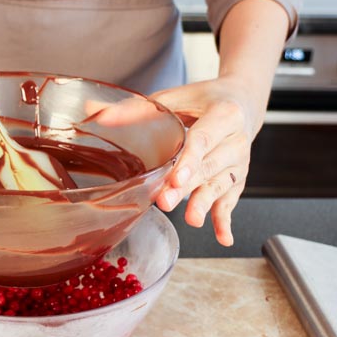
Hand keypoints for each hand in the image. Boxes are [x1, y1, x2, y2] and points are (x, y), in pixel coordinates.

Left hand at [94, 75, 261, 245]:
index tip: (175, 178)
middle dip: (187, 187)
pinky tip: (223, 238)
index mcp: (223, 114)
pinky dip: (225, 220)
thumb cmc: (202, 101)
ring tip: (191, 220)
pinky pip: (230, 201)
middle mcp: (236, 139)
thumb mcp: (174, 98)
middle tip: (166, 202)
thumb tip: (94, 112)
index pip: (204, 139)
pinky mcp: (237, 179)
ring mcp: (239, 162)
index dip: (189, 160)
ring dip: (204, 204)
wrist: (242, 104)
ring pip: (219, 185)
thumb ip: (137, 108)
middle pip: (208, 166)